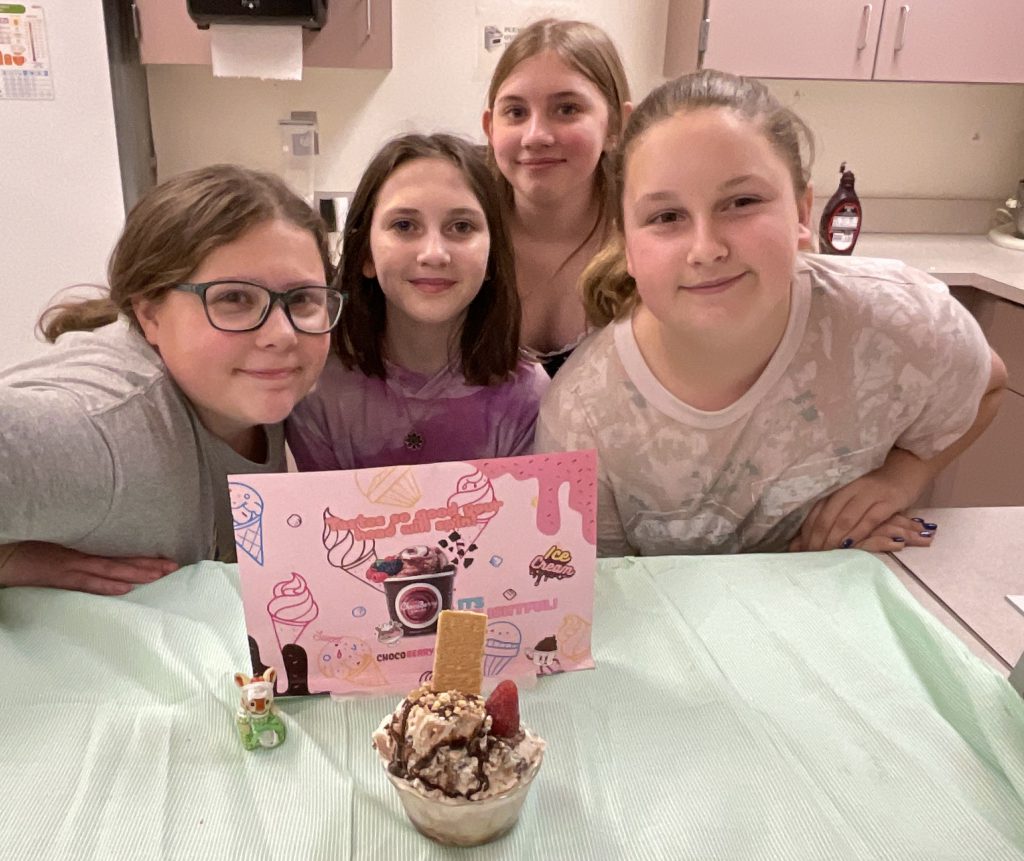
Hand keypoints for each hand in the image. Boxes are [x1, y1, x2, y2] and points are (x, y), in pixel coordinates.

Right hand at [0, 542, 177, 595]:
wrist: (3, 551)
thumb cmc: (28, 550)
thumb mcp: (60, 550)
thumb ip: (82, 558)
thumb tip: (108, 570)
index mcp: (83, 549)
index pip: (119, 555)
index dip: (143, 558)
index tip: (167, 560)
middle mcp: (81, 553)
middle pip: (121, 559)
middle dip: (149, 564)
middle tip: (176, 566)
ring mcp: (70, 562)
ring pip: (110, 568)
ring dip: (137, 572)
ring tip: (161, 575)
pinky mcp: (57, 573)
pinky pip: (85, 581)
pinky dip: (105, 585)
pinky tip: (125, 589)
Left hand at [789, 449, 932, 551]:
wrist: (908, 468)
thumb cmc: (875, 488)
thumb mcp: (853, 496)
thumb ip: (835, 512)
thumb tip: (809, 536)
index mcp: (838, 487)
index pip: (817, 510)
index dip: (807, 530)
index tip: (799, 548)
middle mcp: (851, 488)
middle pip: (827, 516)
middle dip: (817, 538)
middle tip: (811, 555)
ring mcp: (870, 493)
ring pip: (845, 518)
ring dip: (834, 539)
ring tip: (826, 555)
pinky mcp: (889, 500)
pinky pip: (870, 520)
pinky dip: (857, 534)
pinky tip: (849, 546)